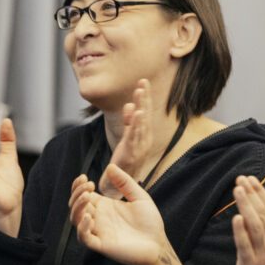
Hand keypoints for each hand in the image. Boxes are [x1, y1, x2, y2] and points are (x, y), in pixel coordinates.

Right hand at [70, 164, 170, 264]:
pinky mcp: (101, 245)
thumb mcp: (139, 197)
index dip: (78, 186)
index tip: (85, 177)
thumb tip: (110, 166)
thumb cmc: (149, 221)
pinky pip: (84, 238)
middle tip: (88, 186)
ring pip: (76, 220)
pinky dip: (82, 228)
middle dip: (77, 194)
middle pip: (75, 206)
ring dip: (77, 208)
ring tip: (87, 198)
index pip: (82, 194)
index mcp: (104, 206)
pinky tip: (89, 217)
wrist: (158, 243)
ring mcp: (98, 231)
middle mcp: (97, 218)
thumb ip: (125, 182)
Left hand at [100, 79, 152, 197]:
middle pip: (145, 115)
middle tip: (143, 82)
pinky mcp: (132, 153)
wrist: (119, 183)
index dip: (144, 97)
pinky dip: (137, 124)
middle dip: (144, 98)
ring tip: (140, 93)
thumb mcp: (126, 137)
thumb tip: (130, 105)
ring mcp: (140, 146)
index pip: (144, 112)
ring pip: (141, 124)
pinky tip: (138, 113)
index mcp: (143, 134)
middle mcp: (144, 139)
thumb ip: (129, 122)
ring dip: (141, 107)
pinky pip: (135, 136)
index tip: (142, 82)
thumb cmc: (124, 160)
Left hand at [231, 175, 264, 264]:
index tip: (250, 179)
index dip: (261, 193)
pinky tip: (236, 218)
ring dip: (247, 206)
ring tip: (237, 190)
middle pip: (263, 214)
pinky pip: (246, 246)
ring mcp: (264, 254)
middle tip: (241, 179)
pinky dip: (241, 232)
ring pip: (256, 226)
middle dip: (252, 195)